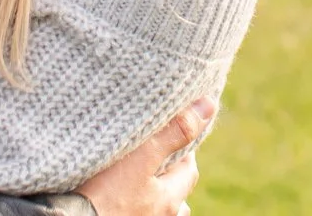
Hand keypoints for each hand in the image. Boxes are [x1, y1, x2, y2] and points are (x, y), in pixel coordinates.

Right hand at [76, 98, 215, 215]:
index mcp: (169, 199)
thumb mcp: (141, 157)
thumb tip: (208, 106)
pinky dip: (134, 202)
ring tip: (136, 176)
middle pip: (174, 193)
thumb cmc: (103, 193)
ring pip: (156, 208)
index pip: (189, 170)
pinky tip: (119, 193)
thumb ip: (174, 132)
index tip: (171, 133)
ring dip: (151, 192)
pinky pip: (136, 211)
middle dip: (168, 174)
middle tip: (153, 153)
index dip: (183, 149)